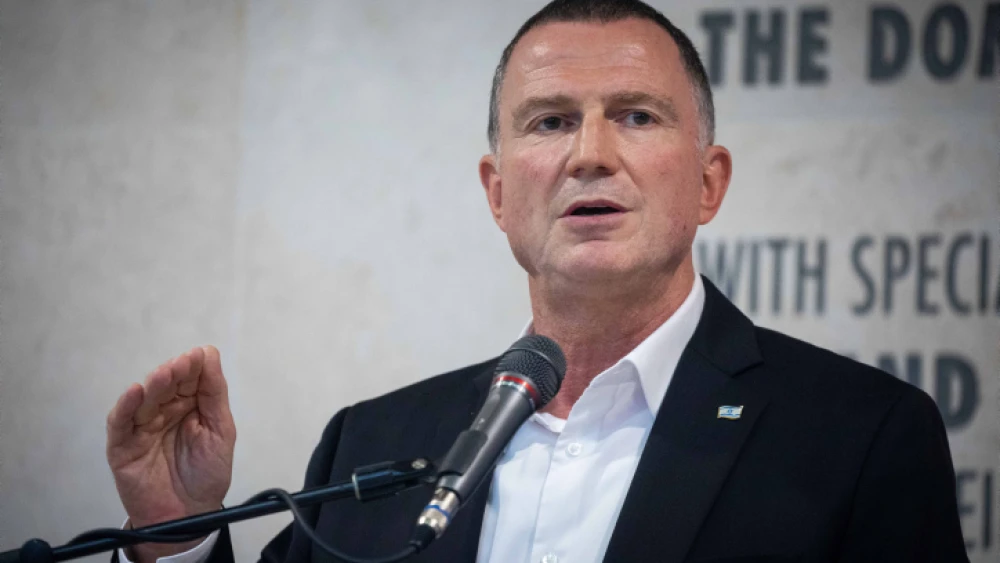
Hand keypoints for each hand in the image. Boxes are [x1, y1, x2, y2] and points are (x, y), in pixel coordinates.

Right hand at [106, 346, 235, 561]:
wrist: (189, 516)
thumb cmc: (207, 473)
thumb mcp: (220, 431)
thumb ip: (214, 395)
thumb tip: (209, 354)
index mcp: (190, 404)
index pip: (189, 378)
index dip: (194, 367)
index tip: (200, 355)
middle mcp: (164, 410)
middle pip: (166, 385)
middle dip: (174, 372)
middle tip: (183, 363)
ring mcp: (141, 427)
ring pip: (144, 399)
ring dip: (154, 385)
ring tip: (164, 374)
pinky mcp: (122, 446)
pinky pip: (121, 422)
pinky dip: (126, 406)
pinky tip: (135, 392)